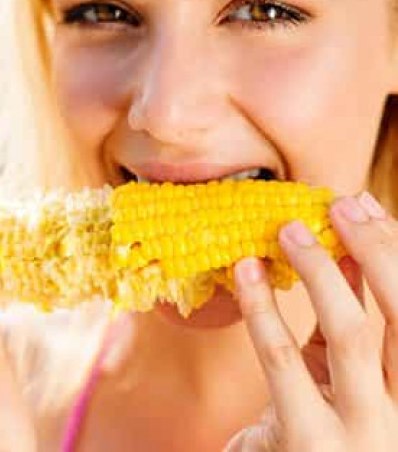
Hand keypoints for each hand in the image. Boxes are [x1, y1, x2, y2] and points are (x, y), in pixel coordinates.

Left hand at [227, 191, 397, 450]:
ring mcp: (364, 433)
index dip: (396, 253)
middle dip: (379, 250)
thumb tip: (346, 251)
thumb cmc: (308, 427)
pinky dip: (264, 308)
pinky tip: (246, 271)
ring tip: (286, 229)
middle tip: (340, 202)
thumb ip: (346, 321)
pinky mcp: (311, 442)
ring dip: (318, 271)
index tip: (366, 205)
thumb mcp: (335, 373)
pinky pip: (284, 360)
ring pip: (353, 335)